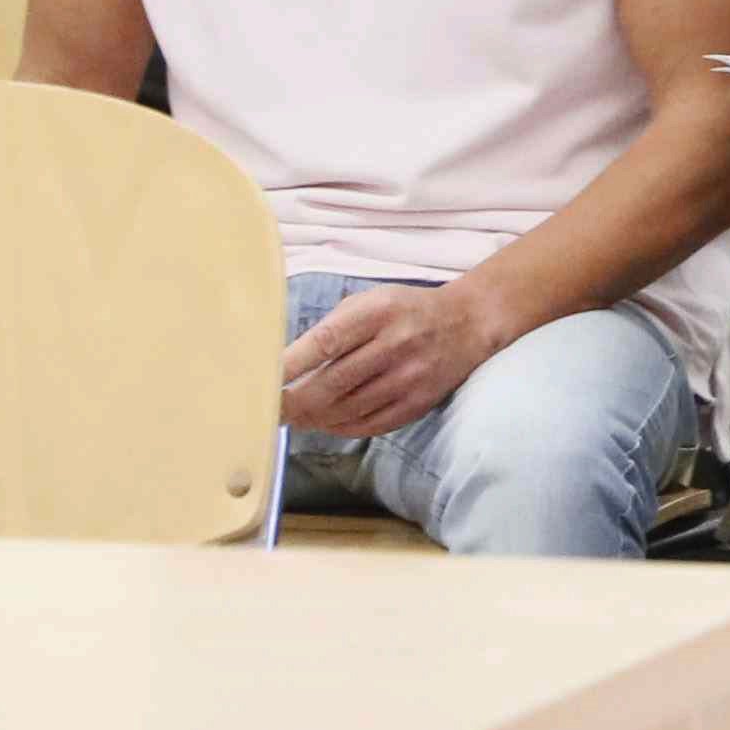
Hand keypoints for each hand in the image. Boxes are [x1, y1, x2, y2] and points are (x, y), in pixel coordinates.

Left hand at [283, 278, 528, 441]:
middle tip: (269, 410)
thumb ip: (332, 328)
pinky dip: (340, 428)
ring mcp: (409, 378)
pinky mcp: (418, 402)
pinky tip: (324, 423)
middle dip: (293, 402)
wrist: (467, 324)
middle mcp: (395, 345)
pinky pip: (370, 424)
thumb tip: (288, 365)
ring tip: (292, 417)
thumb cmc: (405, 310)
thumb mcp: (369, 301)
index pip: (325, 343)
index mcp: (378, 313)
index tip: (262, 380)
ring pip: (347, 409)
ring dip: (312, 418)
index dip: (290, 366)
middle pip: (332, 384)